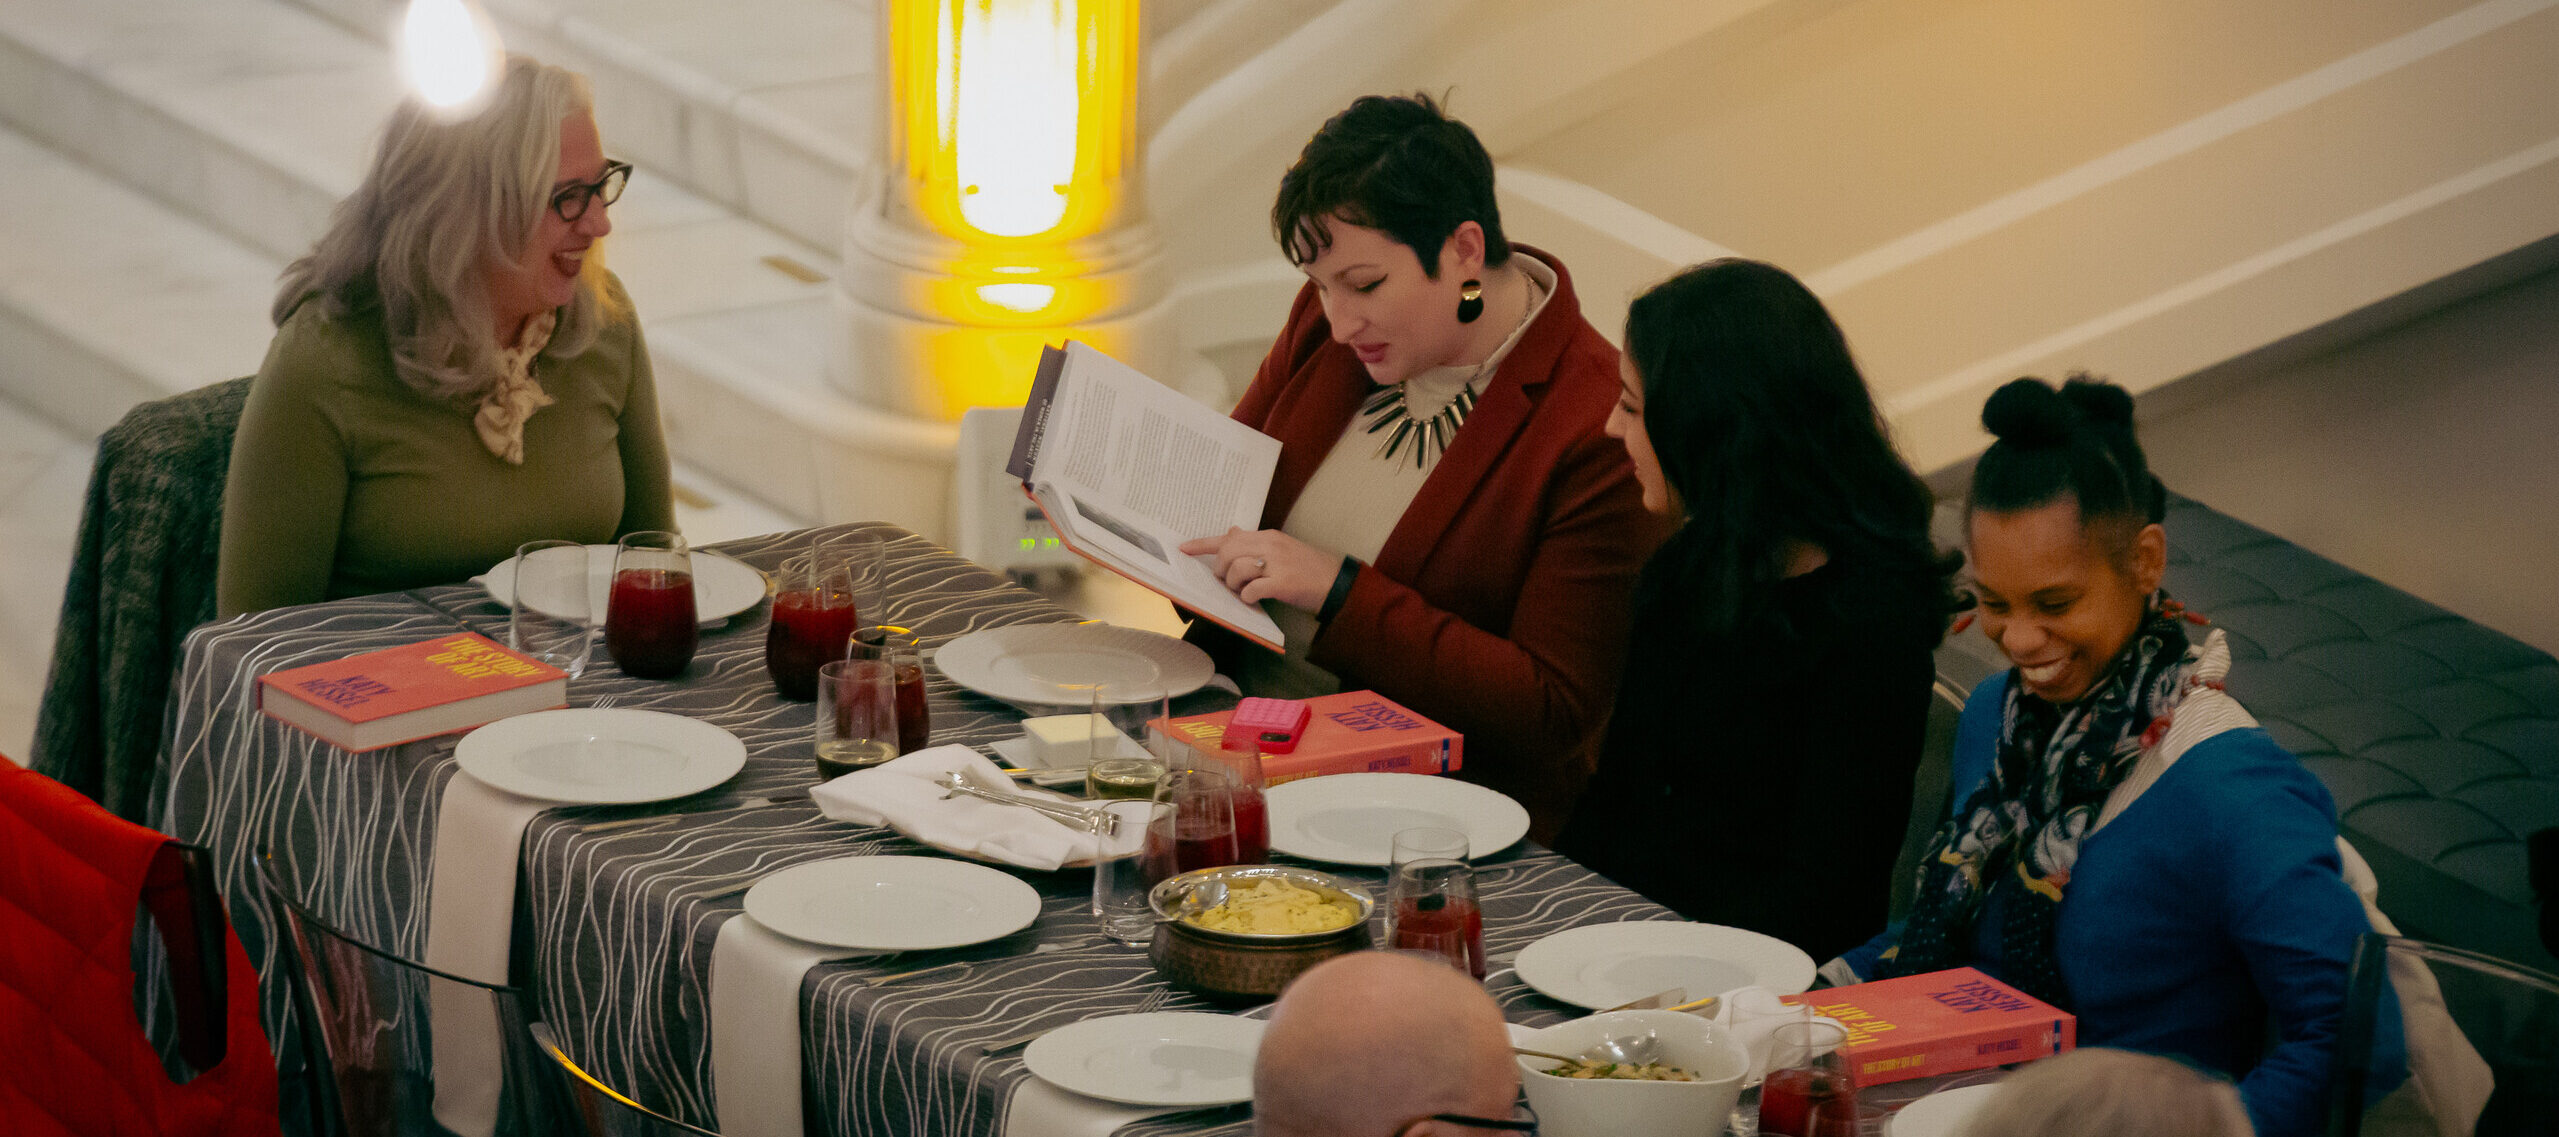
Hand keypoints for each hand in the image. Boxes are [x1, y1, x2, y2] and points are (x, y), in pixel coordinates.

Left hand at [1178, 527, 1337, 609]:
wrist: (1336, 581)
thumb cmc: (1307, 567)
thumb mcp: (1281, 548)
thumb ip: (1255, 542)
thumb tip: (1231, 532)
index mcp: (1267, 537)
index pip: (1229, 537)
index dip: (1203, 544)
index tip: (1184, 548)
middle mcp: (1270, 546)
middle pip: (1228, 552)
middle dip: (1221, 569)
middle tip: (1228, 581)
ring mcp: (1277, 564)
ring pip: (1237, 571)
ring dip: (1235, 586)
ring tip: (1245, 591)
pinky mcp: (1283, 584)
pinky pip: (1252, 590)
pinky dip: (1248, 597)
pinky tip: (1255, 599)